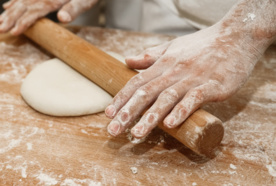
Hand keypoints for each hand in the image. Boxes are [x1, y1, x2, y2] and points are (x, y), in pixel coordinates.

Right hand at [0, 0, 97, 34]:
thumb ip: (73, 9)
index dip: (22, 23)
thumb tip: (62, 18)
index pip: (33, 12)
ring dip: (9, 11)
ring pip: (20, 1)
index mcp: (52, 0)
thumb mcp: (84, 2)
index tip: (13, 32)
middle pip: (22, 7)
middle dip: (10, 18)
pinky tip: (8, 5)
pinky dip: (14, 1)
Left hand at [105, 23, 263, 138]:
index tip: (108, 114)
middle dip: (128, 112)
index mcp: (164, 63)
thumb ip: (150, 56)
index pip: (137, 82)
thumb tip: (128, 60)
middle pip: (147, 93)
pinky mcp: (212, 85)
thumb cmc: (203, 44)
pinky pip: (194, 99)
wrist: (236, 36)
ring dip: (151, 117)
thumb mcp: (173, 46)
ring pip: (167, 98)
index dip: (121, 98)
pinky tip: (171, 124)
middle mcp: (174, 71)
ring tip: (137, 133)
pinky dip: (182, 111)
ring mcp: (193, 78)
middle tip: (113, 130)